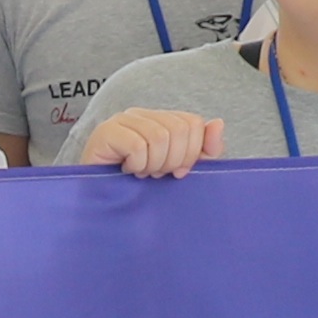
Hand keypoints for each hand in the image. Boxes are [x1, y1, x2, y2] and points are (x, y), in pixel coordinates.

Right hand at [74, 109, 220, 180]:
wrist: (99, 203)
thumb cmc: (138, 186)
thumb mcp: (178, 170)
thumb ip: (203, 151)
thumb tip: (218, 123)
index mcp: (160, 119)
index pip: (193, 123)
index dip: (191, 153)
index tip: (176, 171)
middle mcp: (142, 115)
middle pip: (179, 129)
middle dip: (173, 160)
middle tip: (155, 173)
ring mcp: (122, 120)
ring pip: (160, 137)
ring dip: (153, 165)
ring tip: (140, 172)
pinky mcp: (106, 132)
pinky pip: (138, 146)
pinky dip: (137, 165)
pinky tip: (127, 171)